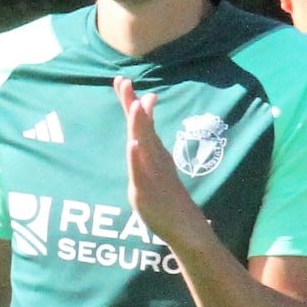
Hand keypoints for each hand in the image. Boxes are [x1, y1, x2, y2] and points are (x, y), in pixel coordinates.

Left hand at [116, 76, 206, 250]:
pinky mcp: (146, 191)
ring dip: (138, 124)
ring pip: (143, 145)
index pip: (141, 124)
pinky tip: (133, 144)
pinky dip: (137, 158)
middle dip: (131, 105)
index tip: (122, 80)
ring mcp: (151, 173)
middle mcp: (154, 159)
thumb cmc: (168, 196)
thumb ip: (150, 146)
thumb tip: (149, 131)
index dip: (131, 102)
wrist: (185, 226)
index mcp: (154, 152)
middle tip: (124, 81)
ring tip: (134, 104)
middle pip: (141, 128)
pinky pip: (141, 172)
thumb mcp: (157, 167)